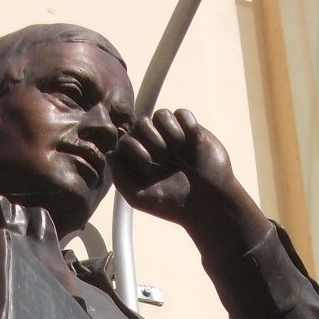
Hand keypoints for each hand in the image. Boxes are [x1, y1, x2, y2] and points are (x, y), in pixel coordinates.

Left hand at [111, 109, 266, 250]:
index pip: (125, 140)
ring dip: (168, 130)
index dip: (134, 148)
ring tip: (179, 149)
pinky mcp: (192, 131)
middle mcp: (154, 146)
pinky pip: (182, 113)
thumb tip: (110, 153)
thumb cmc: (173, 204)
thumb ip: (120, 178)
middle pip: (141, 123)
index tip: (149, 166)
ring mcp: (173, 137)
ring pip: (161, 114)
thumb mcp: (139, 198)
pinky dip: (186, 124)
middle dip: (150, 138)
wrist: (208, 203)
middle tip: (165, 157)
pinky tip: (192, 142)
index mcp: (140, 161)